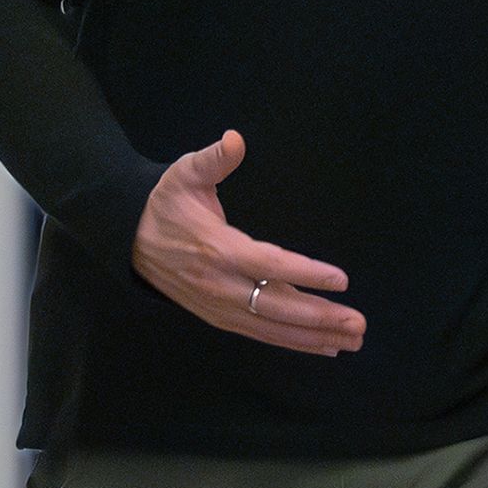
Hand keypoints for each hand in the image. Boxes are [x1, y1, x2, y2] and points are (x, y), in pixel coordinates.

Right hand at [132, 132, 363, 357]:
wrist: (128, 238)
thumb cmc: (166, 204)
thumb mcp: (184, 173)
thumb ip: (212, 159)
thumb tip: (234, 140)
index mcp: (218, 249)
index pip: (269, 264)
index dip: (306, 273)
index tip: (341, 280)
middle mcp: (222, 285)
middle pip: (277, 306)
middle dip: (320, 317)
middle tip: (359, 323)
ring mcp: (220, 306)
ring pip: (273, 327)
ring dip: (314, 337)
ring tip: (352, 340)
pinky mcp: (219, 318)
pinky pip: (261, 334)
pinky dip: (293, 342)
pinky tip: (323, 347)